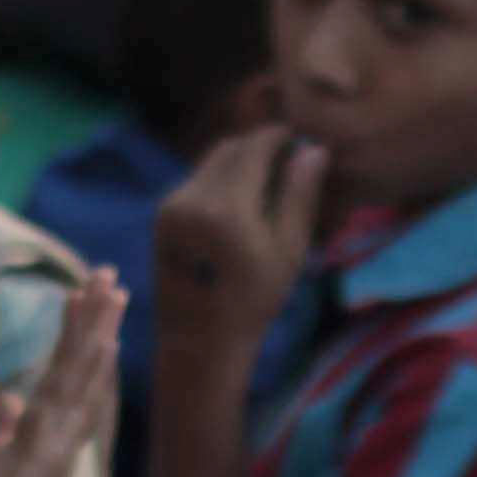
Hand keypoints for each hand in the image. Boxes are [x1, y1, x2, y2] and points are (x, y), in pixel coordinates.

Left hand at [153, 130, 328, 382]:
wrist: (199, 340)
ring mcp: (171, 205)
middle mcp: (193, 199)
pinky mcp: (162, 214)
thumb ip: (299, 197)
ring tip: (265, 180)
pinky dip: (220, 179)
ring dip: (238, 161)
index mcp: (227, 209)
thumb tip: (314, 150)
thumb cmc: (254, 303)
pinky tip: (240, 201)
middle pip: (229, 147)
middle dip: (257, 146)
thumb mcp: (288, 252)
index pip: (254, 148)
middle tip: (284, 158)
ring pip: (211, 162)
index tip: (297, 137)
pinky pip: (197, 180)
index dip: (277, 136)